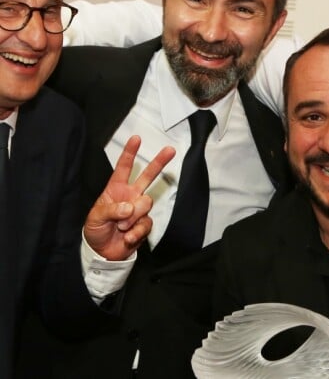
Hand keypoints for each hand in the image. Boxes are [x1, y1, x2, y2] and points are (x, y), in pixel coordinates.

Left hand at [84, 135, 174, 260]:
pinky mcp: (144, 224)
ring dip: (132, 217)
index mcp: (116, 189)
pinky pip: (146, 223)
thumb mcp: (95, 217)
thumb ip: (111, 210)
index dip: (130, 153)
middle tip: (170, 150)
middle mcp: (130, 195)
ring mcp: (139, 209)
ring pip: (146, 202)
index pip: (123, 168)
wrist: (103, 253)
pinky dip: (135, 232)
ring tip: (121, 227)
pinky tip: (127, 237)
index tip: (136, 138)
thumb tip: (128, 207)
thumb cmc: (95, 230)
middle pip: (148, 176)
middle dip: (159, 162)